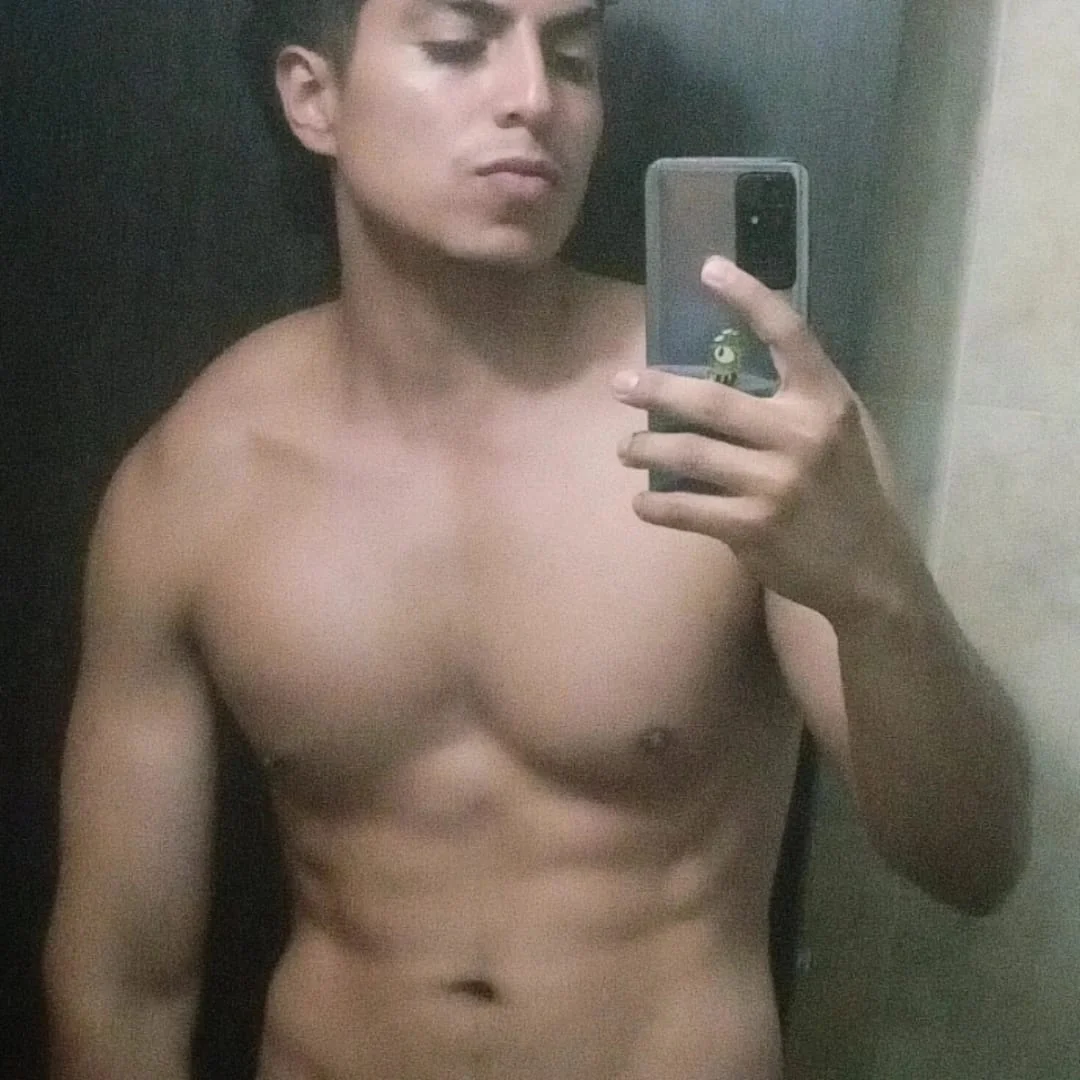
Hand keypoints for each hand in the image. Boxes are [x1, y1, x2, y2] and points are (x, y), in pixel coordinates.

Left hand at [613, 256, 914, 620]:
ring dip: (646, 448)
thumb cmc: (848, 491)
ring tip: (627, 448)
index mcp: (827, 401)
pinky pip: (687, 509)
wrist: (870, 568)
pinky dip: (656, 506)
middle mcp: (802, 435)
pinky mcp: (753, 527)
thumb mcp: (840, 432)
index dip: (747, 296)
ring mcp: (776, 483)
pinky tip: (642, 502)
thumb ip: (795, 400)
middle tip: (621, 385)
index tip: (707, 268)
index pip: (787, 333)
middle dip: (657, 389)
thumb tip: (724, 371)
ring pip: (690, 454)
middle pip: (713, 401)